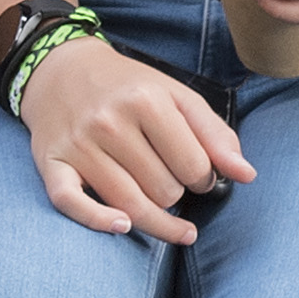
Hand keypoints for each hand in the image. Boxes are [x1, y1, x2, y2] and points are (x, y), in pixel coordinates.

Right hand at [16, 29, 253, 241]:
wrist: (62, 70)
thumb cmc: (127, 87)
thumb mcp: (177, 96)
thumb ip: (215, 134)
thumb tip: (247, 175)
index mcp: (146, 100)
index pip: (193, 166)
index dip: (205, 178)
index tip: (198, 174)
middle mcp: (109, 122)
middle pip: (163, 190)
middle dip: (176, 193)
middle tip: (171, 179)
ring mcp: (78, 145)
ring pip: (129, 205)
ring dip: (155, 218)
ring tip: (167, 216)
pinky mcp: (51, 163)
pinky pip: (73, 204)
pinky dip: (99, 221)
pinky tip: (124, 227)